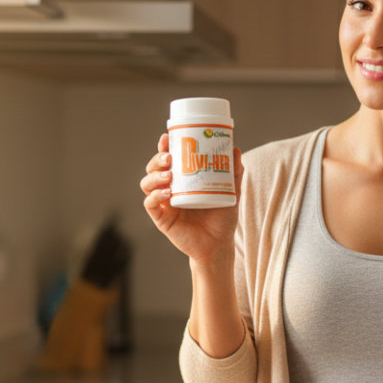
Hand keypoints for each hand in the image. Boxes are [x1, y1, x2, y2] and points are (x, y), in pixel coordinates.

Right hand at [140, 133, 243, 265]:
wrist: (219, 245)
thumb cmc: (222, 218)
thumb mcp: (230, 192)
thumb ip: (233, 173)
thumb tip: (235, 150)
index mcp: (182, 179)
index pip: (169, 158)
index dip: (164, 146)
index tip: (168, 137)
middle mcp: (169, 188)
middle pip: (154, 168)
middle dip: (158, 159)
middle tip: (170, 158)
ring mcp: (164, 203)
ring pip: (147, 184)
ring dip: (154, 176)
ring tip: (169, 176)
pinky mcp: (161, 219)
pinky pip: (150, 204)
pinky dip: (155, 196)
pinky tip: (166, 193)